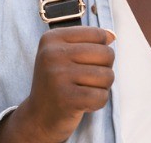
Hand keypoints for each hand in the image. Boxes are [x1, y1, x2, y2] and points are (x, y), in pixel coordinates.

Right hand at [0, 27, 115, 142]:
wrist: (39, 116)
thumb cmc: (58, 82)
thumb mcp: (65, 55)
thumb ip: (89, 42)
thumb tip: (112, 35)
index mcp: (52, 38)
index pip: (98, 34)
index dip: (101, 50)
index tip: (84, 62)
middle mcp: (52, 54)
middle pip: (107, 54)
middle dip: (105, 69)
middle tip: (87, 80)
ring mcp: (58, 76)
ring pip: (107, 76)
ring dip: (102, 87)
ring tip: (84, 90)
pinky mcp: (66, 98)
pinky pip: (101, 96)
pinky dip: (98, 102)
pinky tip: (83, 103)